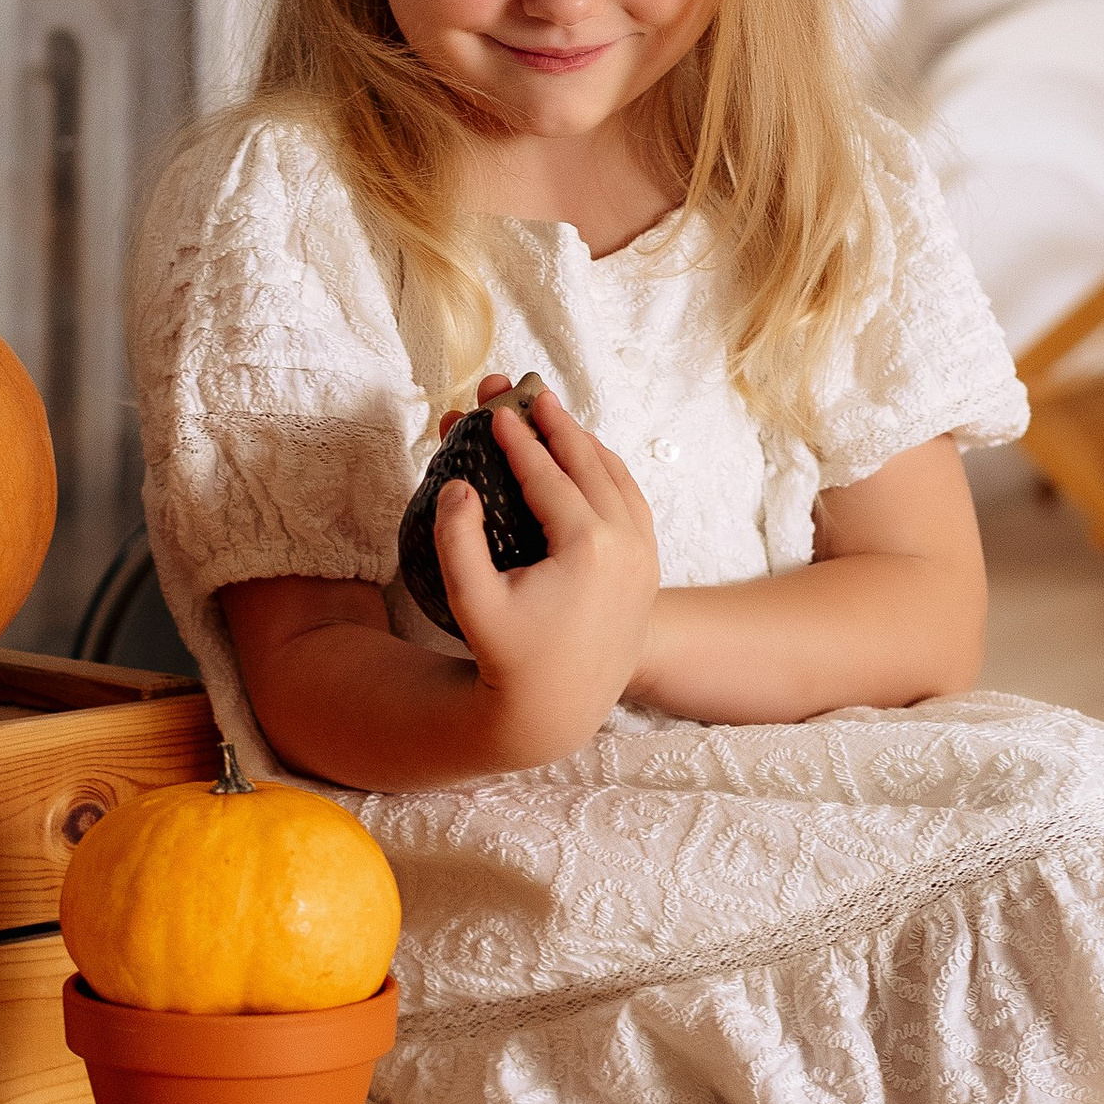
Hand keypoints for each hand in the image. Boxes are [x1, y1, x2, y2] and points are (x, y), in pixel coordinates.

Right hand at [434, 378, 659, 767]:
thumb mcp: (471, 601)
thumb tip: (458, 485)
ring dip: (585, 444)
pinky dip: (608, 473)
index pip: (548, 475)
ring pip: (617, 479)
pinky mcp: (647, 570)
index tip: (494, 412)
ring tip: (554, 419)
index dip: (518, 440)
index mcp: (587, 546)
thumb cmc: (509, 658)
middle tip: (527, 393)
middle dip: (555, 425)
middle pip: (589, 465)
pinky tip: (586, 462)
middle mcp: (626, 544)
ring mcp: (644, 556)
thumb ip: (456, 538)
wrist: (559, 710)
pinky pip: (632, 503)